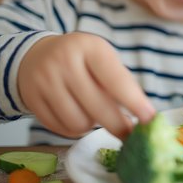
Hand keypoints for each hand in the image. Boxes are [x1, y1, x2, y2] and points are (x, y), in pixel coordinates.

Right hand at [18, 32, 155, 139]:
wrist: (35, 55)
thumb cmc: (81, 59)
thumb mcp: (102, 57)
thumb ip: (121, 82)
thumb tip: (144, 116)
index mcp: (90, 47)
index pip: (117, 80)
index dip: (136, 103)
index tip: (151, 120)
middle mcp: (65, 62)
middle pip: (99, 108)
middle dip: (119, 126)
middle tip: (131, 136)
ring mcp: (45, 81)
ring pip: (79, 123)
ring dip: (92, 125)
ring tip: (93, 112)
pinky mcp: (32, 100)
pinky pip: (61, 129)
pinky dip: (74, 129)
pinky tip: (76, 114)